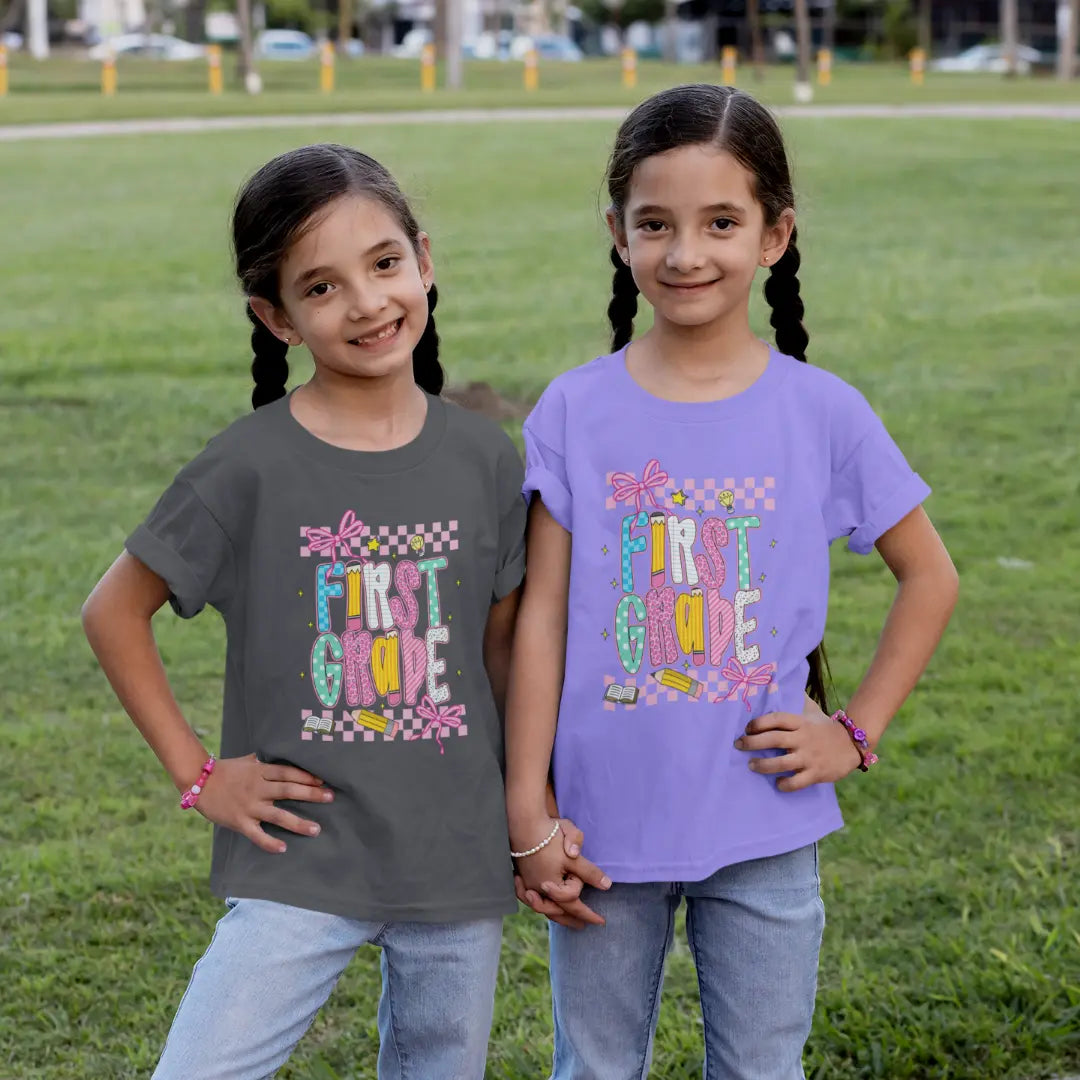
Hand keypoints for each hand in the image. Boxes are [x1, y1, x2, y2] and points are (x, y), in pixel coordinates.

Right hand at [193, 753, 333, 852]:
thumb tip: (286, 754)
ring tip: (316, 829)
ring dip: (298, 823)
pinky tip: (283, 848)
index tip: (324, 780)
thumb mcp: (249, 759)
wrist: (198, 782)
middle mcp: (257, 788)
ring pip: (277, 815)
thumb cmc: (226, 770)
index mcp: (260, 771)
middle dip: (310, 794)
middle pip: (288, 791)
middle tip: (330, 797)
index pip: (288, 773)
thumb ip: (267, 760)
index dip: (306, 776)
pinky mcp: (239, 821)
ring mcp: (249, 806)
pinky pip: (256, 834)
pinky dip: (269, 842)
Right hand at [510, 815, 610, 928]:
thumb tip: (607, 886)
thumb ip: (589, 871)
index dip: (589, 912)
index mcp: (552, 886)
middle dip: (575, 920)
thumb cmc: (548, 836)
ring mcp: (528, 885)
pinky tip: (551, 908)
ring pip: (545, 908)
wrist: (522, 822)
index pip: (574, 903)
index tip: (602, 922)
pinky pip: (535, 900)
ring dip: (560, 917)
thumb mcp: (573, 854)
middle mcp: (538, 890)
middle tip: (588, 928)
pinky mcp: (523, 878)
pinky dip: (545, 907)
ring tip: (572, 923)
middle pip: (559, 912)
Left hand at [734, 695, 863, 791]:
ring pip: (782, 763)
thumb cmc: (825, 727)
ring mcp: (810, 757)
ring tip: (751, 765)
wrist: (853, 744)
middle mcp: (803, 738)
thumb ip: (797, 700)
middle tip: (738, 745)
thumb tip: (779, 684)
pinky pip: (797, 782)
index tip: (746, 728)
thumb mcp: (812, 711)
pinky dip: (785, 784)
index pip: (777, 719)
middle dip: (752, 743)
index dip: (759, 723)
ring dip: (763, 765)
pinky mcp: (817, 773)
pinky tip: (777, 783)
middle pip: (774, 739)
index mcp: (801, 722)